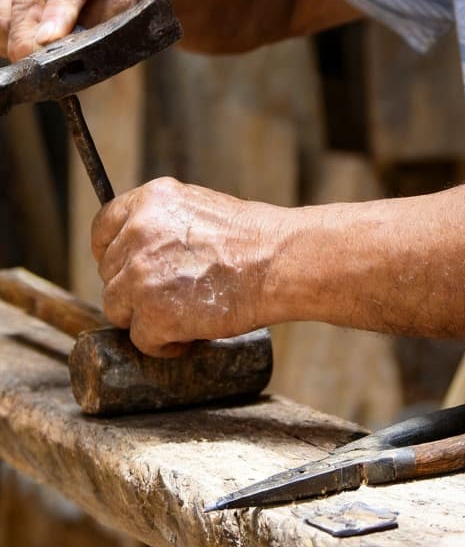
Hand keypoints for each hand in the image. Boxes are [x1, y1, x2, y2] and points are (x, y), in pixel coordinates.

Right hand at [0, 0, 157, 60]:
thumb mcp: (125, 3)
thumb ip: (95, 21)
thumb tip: (55, 44)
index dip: (57, 11)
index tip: (48, 40)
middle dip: (28, 37)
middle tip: (38, 67)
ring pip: (4, 7)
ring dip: (16, 37)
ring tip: (41, 52)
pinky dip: (7, 32)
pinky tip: (29, 37)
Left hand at [92, 177, 274, 355]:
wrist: (279, 261)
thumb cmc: (252, 239)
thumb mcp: (197, 209)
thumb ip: (161, 224)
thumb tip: (139, 253)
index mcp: (149, 201)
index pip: (102, 229)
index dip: (110, 253)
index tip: (123, 269)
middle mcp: (138, 233)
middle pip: (110, 274)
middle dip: (133, 289)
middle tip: (170, 295)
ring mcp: (141, 275)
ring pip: (118, 309)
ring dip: (145, 317)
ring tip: (182, 315)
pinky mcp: (154, 313)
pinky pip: (141, 339)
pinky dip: (163, 344)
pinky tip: (188, 335)